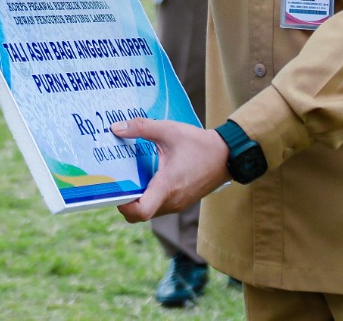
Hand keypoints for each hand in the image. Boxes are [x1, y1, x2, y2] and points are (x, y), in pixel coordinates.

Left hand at [110, 118, 229, 222]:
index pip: (141, 212)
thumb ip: (141, 127)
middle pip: (140, 214)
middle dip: (125, 202)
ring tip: (129, 177)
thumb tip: (115, 128)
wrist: (227, 155)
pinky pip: (159, 206)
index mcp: (167, 186)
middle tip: (117, 182)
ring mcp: (177, 204)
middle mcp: (171, 201)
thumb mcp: (169, 130)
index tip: (115, 189)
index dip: (123, 206)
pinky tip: (146, 177)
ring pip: (150, 211)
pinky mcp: (182, 201)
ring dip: (138, 199)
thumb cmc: (199, 144)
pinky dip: (149, 197)